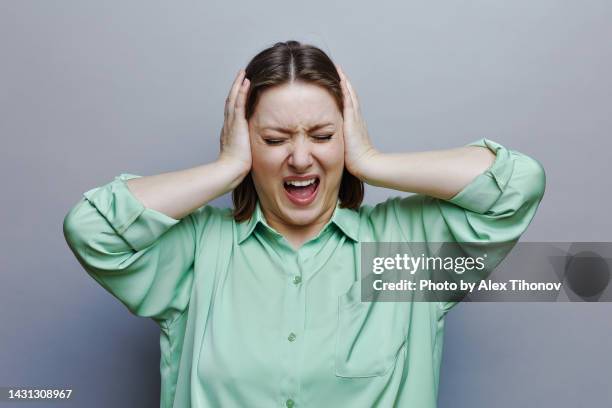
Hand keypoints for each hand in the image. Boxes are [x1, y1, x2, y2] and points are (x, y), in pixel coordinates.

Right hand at [218, 69, 251, 174]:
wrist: (231, 170)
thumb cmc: (237, 167)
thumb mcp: (244, 154)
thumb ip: (248, 148)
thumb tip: (253, 150)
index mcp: (230, 131)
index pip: (233, 111)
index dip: (236, 100)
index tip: (240, 91)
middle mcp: (228, 124)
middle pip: (230, 101)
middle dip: (235, 88)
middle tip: (240, 76)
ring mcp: (231, 123)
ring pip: (233, 98)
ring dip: (238, 85)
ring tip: (243, 73)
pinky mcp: (236, 123)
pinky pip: (238, 103)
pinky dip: (242, 91)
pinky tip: (246, 81)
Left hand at [336, 65, 378, 179]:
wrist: (366, 164)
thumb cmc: (355, 162)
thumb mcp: (345, 147)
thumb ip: (338, 142)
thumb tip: (327, 144)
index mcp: (354, 124)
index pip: (348, 104)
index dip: (344, 92)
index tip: (337, 82)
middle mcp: (356, 118)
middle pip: (350, 95)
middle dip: (344, 82)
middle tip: (338, 69)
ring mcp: (355, 117)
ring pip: (350, 94)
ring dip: (344, 81)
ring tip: (338, 69)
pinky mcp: (352, 119)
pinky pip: (348, 99)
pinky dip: (345, 88)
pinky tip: (340, 79)